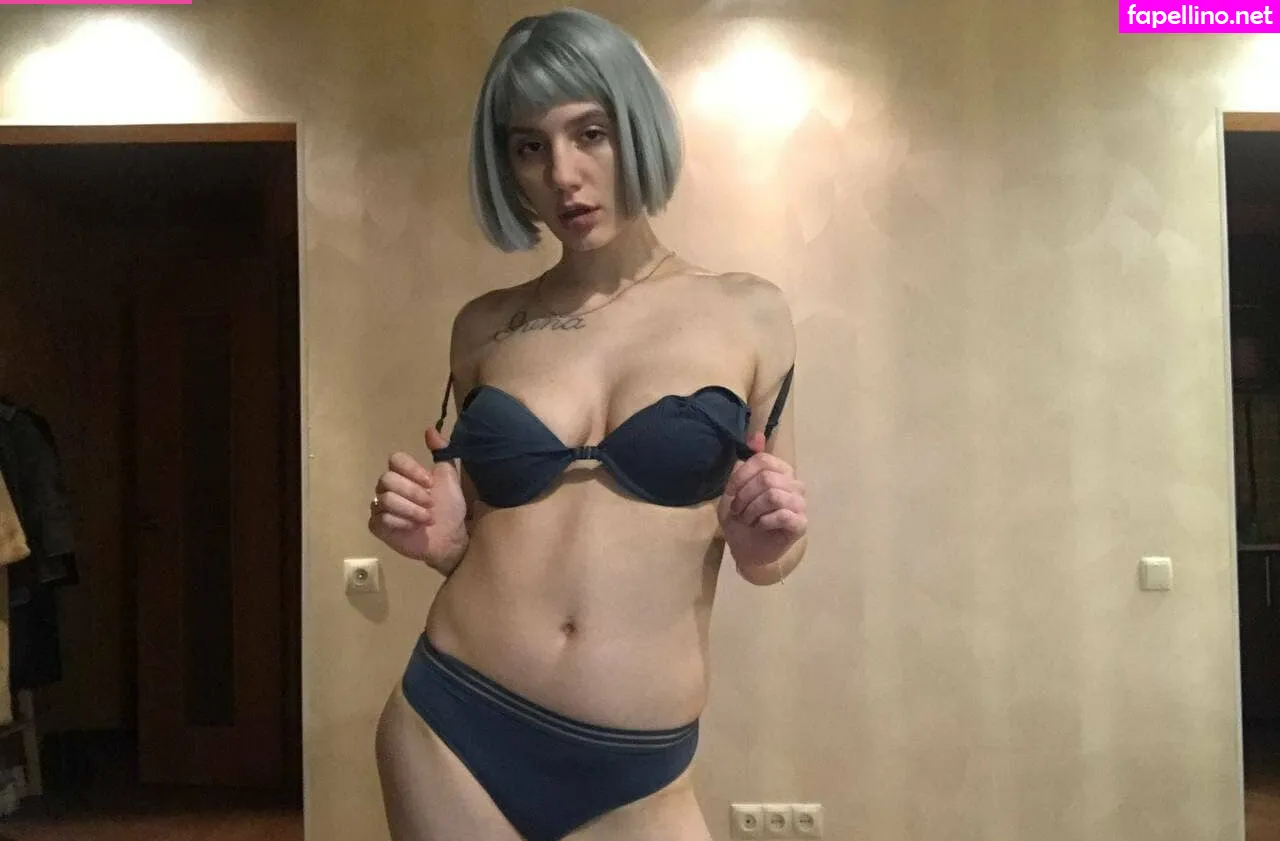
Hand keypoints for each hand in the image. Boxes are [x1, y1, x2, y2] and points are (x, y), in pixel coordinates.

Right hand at [367, 427, 467, 572]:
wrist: (451, 536)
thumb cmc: (450, 507)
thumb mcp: (450, 477)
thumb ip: (442, 452)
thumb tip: (430, 429)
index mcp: (404, 473)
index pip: (396, 459)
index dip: (412, 470)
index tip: (431, 483)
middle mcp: (388, 487)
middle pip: (388, 479)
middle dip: (413, 492)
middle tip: (431, 503)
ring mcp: (380, 507)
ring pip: (386, 499)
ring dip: (411, 509)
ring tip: (427, 517)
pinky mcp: (378, 526)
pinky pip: (381, 519)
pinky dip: (401, 522)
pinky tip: (414, 527)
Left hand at [717, 432, 806, 568]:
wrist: (746, 549)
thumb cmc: (741, 518)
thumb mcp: (733, 490)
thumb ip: (743, 465)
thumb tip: (757, 436)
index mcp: (779, 471)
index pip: (762, 460)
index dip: (741, 476)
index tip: (730, 494)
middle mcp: (794, 484)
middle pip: (766, 479)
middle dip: (744, 497)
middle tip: (738, 512)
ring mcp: (800, 504)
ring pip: (773, 496)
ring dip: (752, 510)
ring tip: (748, 520)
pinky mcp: (801, 523)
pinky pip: (782, 515)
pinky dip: (764, 522)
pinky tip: (760, 527)